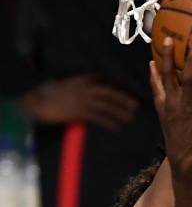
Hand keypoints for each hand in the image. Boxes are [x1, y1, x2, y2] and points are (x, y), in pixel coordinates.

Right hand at [20, 75, 137, 129]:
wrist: (40, 102)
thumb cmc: (53, 94)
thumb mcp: (69, 84)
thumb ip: (83, 86)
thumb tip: (94, 92)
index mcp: (83, 79)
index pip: (104, 79)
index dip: (117, 85)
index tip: (128, 90)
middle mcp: (85, 88)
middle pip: (109, 93)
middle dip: (123, 98)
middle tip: (136, 105)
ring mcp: (83, 100)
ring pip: (106, 106)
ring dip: (119, 112)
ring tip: (130, 118)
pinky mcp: (80, 112)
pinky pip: (98, 118)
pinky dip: (108, 122)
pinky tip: (116, 127)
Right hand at [151, 37, 191, 175]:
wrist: (184, 155)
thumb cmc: (173, 128)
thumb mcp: (161, 108)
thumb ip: (156, 85)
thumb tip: (150, 62)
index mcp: (171, 99)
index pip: (166, 75)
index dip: (166, 57)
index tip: (168, 38)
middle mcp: (185, 104)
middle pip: (188, 79)